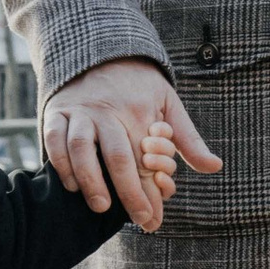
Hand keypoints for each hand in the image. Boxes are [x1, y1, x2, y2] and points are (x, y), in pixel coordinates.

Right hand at [44, 58, 222, 233]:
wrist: (101, 49)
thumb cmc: (139, 84)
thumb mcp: (170, 102)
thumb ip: (189, 139)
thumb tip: (215, 166)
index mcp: (139, 112)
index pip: (147, 160)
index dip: (151, 192)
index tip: (154, 220)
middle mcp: (109, 111)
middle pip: (118, 156)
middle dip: (128, 192)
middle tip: (137, 219)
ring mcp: (81, 110)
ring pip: (82, 147)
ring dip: (90, 180)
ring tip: (101, 206)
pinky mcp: (57, 110)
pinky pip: (54, 138)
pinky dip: (61, 163)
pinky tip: (72, 185)